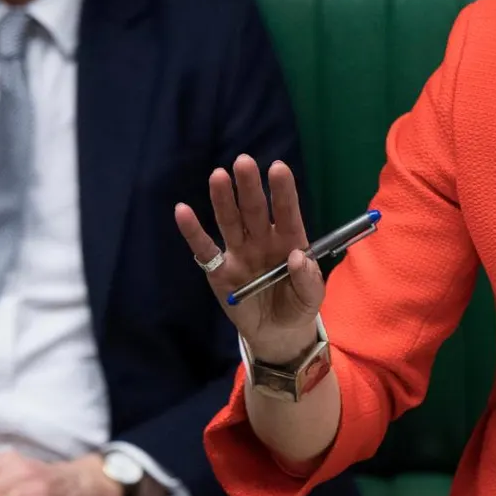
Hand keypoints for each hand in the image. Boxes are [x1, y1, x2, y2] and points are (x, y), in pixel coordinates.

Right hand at [175, 154, 325, 361]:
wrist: (277, 333)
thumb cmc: (298, 306)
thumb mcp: (312, 297)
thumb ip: (308, 278)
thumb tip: (298, 257)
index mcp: (289, 240)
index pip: (286, 212)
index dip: (282, 191)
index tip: (278, 168)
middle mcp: (262, 240)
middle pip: (255, 210)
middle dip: (249, 187)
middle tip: (244, 162)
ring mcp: (239, 252)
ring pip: (230, 221)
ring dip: (223, 199)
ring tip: (218, 176)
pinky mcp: (219, 271)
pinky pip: (204, 249)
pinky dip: (192, 231)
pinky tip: (183, 211)